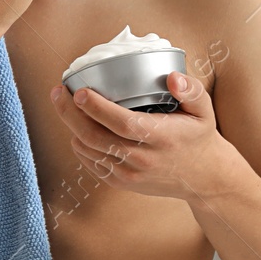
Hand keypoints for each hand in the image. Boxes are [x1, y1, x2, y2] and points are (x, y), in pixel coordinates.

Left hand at [50, 71, 231, 200]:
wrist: (203, 178)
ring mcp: (129, 174)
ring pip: (88, 150)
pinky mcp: (121, 182)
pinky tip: (75, 127)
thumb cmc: (199, 137)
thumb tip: (172, 77)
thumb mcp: (204, 110)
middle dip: (70, 113)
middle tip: (57, 91)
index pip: (122, 123)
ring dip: (70, 126)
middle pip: (95, 137)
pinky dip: (79, 143)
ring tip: (62, 104)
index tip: (79, 92)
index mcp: (162, 138)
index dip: (97, 108)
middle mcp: (143, 159)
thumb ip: (191, 90)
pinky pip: (91, 162)